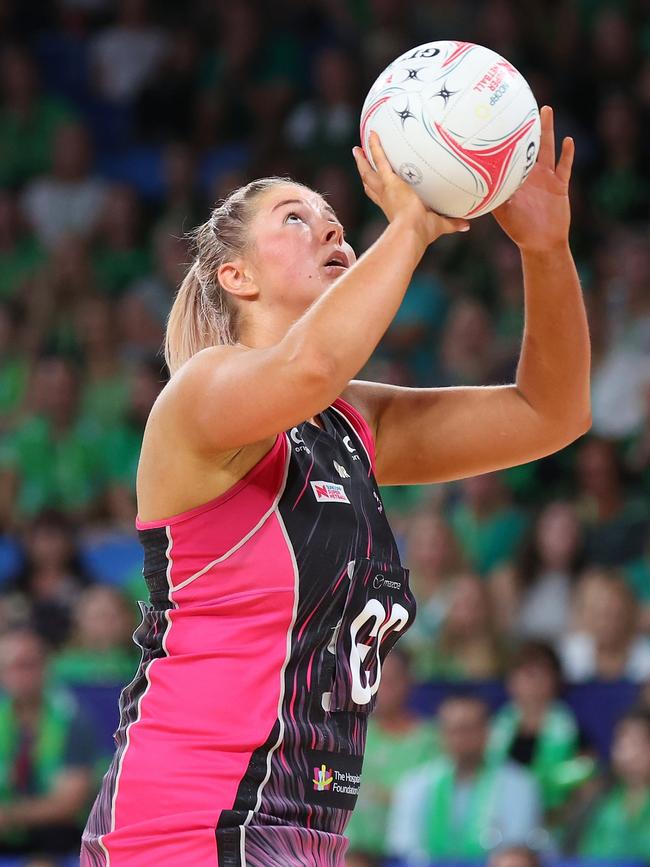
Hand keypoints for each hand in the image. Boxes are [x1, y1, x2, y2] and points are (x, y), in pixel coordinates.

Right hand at [353, 132, 468, 245]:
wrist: (411, 231)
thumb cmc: (422, 233)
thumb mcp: (438, 225)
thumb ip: (452, 223)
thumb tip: (467, 226)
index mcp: (393, 209)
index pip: (381, 198)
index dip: (376, 191)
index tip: (373, 184)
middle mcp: (385, 199)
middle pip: (370, 183)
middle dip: (364, 171)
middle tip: (359, 159)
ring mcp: (385, 189)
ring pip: (369, 172)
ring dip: (362, 160)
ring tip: (357, 150)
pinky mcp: (389, 181)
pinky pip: (380, 160)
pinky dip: (376, 147)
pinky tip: (374, 134)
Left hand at [493, 105, 573, 252]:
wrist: (541, 243)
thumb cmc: (519, 230)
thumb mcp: (501, 213)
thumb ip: (492, 198)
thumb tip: (473, 188)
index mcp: (515, 180)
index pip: (509, 155)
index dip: (505, 139)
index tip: (498, 119)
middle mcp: (530, 175)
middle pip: (528, 145)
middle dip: (527, 125)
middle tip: (523, 104)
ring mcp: (546, 178)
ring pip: (546, 149)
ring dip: (547, 130)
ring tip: (546, 110)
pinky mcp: (560, 185)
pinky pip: (564, 166)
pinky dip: (567, 154)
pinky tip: (568, 140)